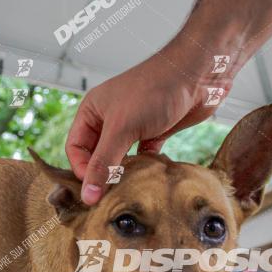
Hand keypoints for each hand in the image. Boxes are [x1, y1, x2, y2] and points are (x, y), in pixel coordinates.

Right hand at [65, 36, 232, 203]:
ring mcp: (133, 125)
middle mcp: (109, 118)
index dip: (81, 169)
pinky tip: (148, 178)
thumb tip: (87, 196)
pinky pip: (142, 157)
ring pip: (120, 158)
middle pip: (96, 155)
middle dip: (102, 174)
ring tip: (128, 190)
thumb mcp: (122, 129)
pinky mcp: (154, 132)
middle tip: (110, 197)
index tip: (95, 189)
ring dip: (123, 173)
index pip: (75, 148)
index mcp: (93, 111)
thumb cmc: (154, 91)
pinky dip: (144, 168)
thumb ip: (104, 164)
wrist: (196, 74)